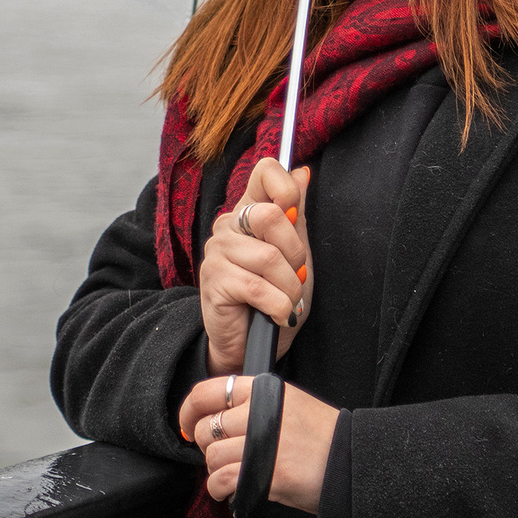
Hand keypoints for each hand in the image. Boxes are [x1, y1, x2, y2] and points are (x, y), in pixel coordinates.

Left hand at [176, 374, 339, 513]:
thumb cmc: (325, 438)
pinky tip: (231, 492)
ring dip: (215, 470)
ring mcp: (262, 443)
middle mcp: (260, 411)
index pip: (210, 390)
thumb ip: (256, 405)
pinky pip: (222, 480)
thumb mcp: (292, 404)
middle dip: (206, 446)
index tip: (187, 424)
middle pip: (207, 427)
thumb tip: (220, 419)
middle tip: (221, 455)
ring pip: (212, 456)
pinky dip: (220, 490)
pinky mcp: (264, 473)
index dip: (189, 410)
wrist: (352, 464)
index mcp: (266, 390)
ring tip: (231, 475)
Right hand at [199, 159, 312, 373]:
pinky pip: (259, 287)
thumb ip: (296, 214)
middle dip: (296, 253)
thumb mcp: (294, 254)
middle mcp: (228, 225)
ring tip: (285, 301)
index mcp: (249, 211)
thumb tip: (303, 171)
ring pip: (269, 258)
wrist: (252, 346)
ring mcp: (218, 251)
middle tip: (293, 276)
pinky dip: (279, 306)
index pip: (265, 172)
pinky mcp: (214, 280)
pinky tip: (277, 314)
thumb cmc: (274, 297)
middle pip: (271, 215)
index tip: (295, 216)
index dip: (287, 189)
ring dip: (289, 288)